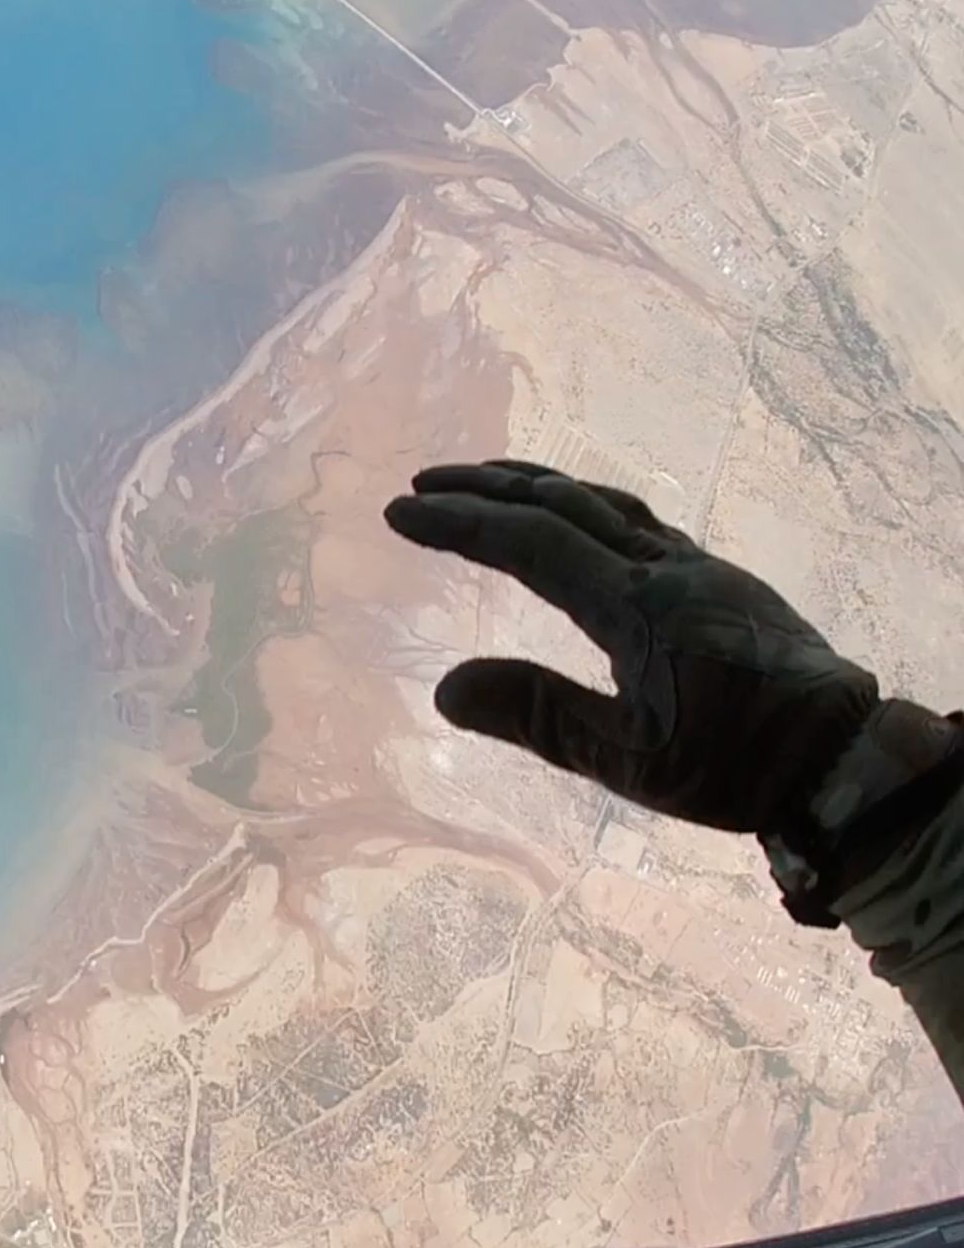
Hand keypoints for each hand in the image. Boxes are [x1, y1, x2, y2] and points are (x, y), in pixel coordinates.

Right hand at [382, 461, 878, 833]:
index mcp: (637, 605)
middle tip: (422, 483)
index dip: (460, 524)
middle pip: (561, 503)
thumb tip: (444, 688)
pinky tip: (575, 518)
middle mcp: (666, 567)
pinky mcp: (719, 579)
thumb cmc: (738, 766)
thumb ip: (537, 716)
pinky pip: (636, 518)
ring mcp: (697, 566)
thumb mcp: (630, 761)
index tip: (399, 512)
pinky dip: (584, 503)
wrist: (847, 758)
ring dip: (535, 485)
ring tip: (485, 481)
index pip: (530, 544)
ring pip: (603, 500)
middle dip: (484, 489)